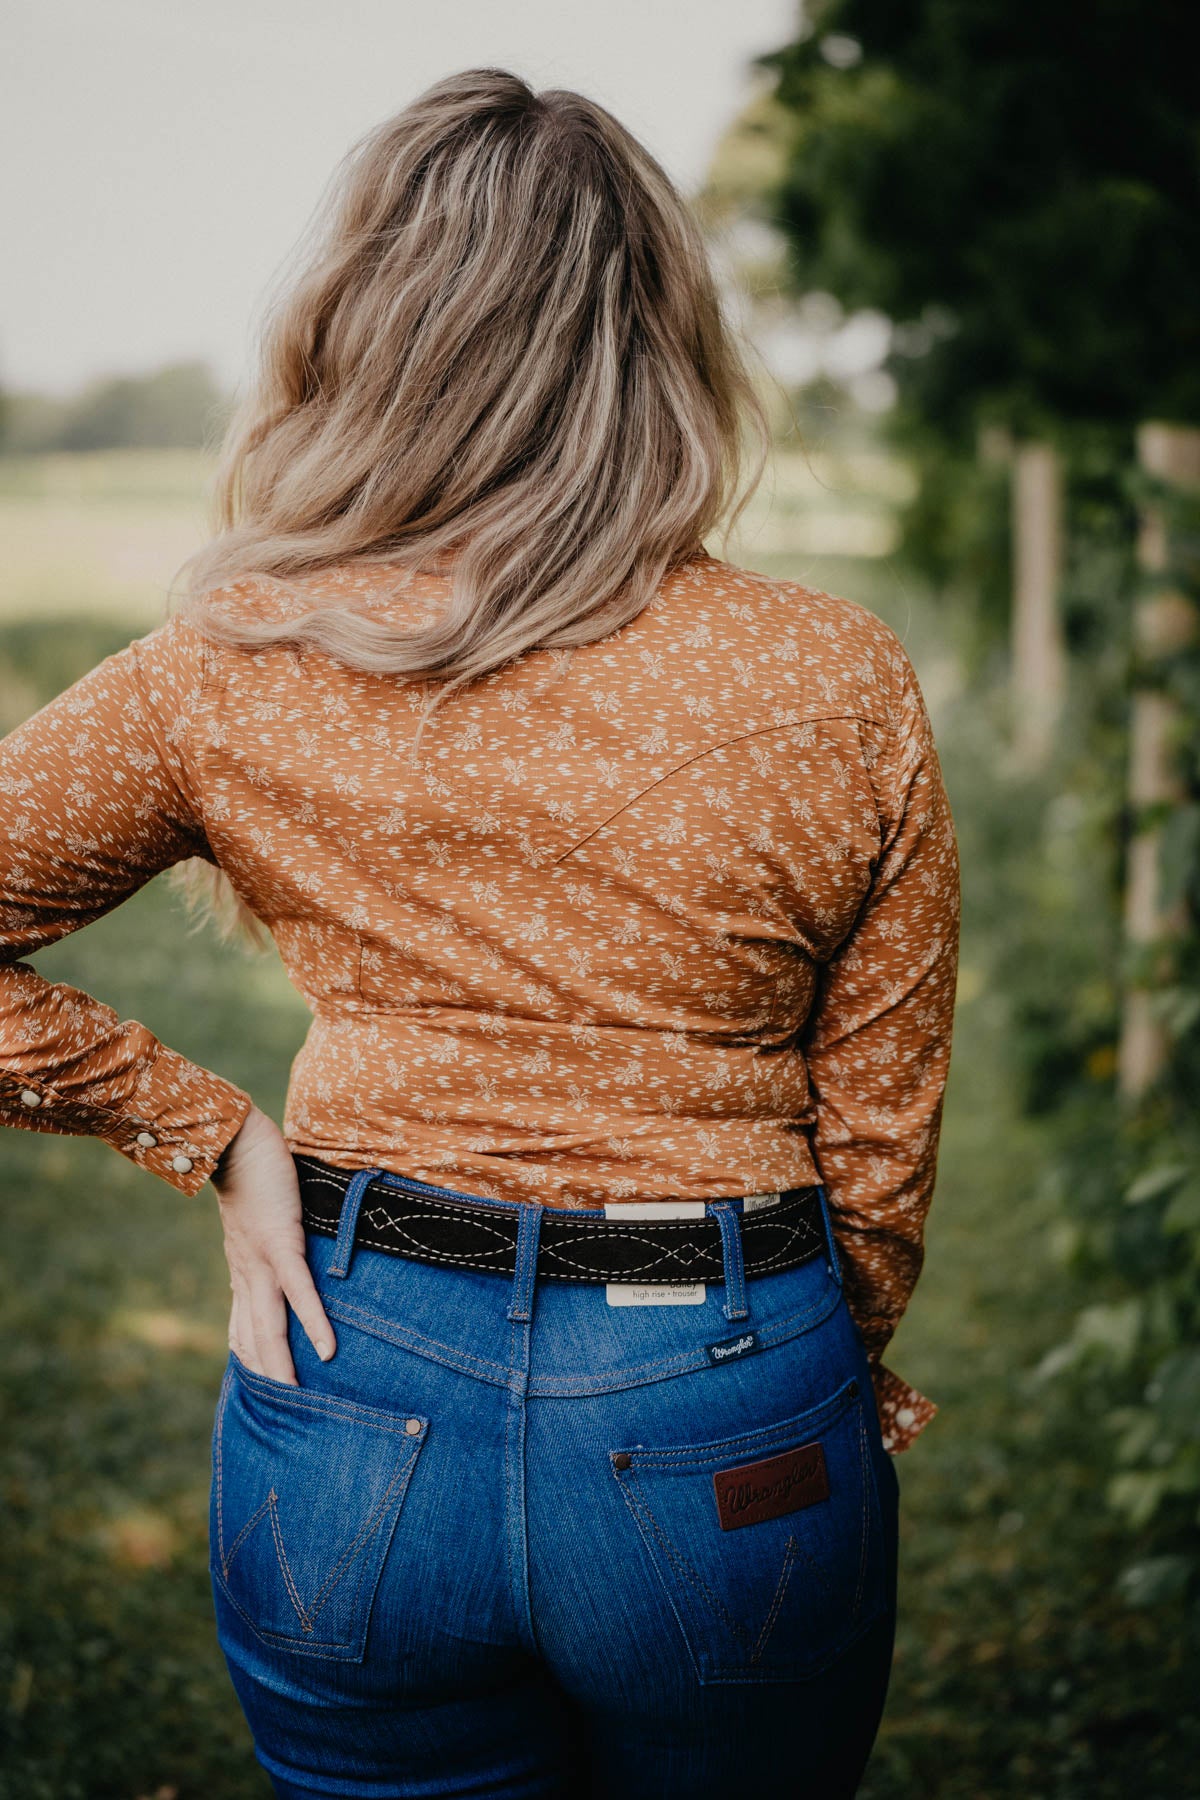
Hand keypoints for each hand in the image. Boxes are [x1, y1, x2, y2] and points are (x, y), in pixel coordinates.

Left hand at [211, 1104, 335, 1383]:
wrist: (232, 1142)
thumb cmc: (250, 1175)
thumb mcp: (256, 1220)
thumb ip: (267, 1243)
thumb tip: (282, 1257)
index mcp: (243, 1271)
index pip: (246, 1328)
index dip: (253, 1362)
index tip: (265, 1393)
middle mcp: (248, 1275)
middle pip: (256, 1339)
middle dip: (268, 1379)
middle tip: (282, 1418)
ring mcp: (262, 1262)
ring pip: (272, 1325)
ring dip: (284, 1364)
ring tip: (298, 1399)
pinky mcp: (280, 1244)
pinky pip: (299, 1291)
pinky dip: (313, 1321)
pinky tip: (327, 1348)